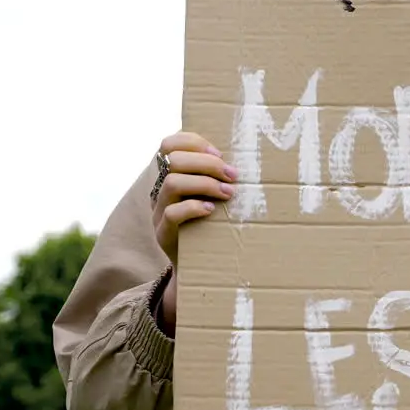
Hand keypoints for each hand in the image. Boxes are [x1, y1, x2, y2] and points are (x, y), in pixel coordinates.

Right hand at [150, 131, 237, 330]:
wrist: (199, 267)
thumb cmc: (214, 224)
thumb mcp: (214, 195)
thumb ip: (218, 176)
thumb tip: (251, 156)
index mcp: (170, 175)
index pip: (168, 144)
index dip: (193, 142)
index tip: (220, 152)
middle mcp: (159, 190)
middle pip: (174, 161)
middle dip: (207, 164)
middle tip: (233, 175)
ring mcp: (158, 212)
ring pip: (173, 184)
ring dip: (206, 184)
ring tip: (229, 193)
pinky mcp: (163, 234)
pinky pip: (172, 213)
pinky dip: (194, 207)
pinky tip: (212, 210)